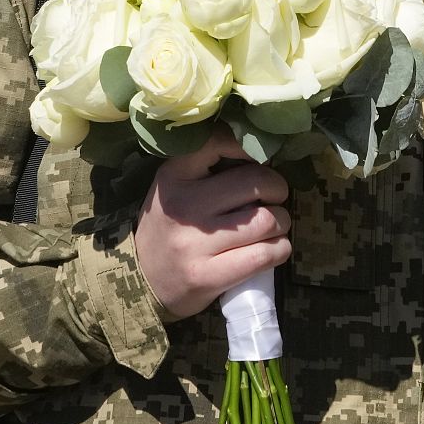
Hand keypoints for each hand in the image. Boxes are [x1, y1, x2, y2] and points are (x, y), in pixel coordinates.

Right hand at [133, 132, 291, 317]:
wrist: (142, 281)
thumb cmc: (170, 226)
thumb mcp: (175, 186)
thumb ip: (209, 166)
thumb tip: (262, 153)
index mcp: (174, 176)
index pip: (220, 142)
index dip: (250, 147)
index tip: (259, 159)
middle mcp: (184, 207)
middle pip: (257, 182)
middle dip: (277, 189)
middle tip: (274, 197)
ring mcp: (196, 244)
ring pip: (268, 220)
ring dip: (282, 222)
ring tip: (273, 226)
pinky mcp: (208, 276)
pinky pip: (266, 254)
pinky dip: (280, 249)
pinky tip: (272, 248)